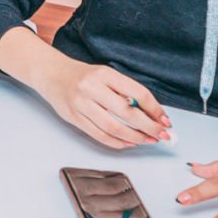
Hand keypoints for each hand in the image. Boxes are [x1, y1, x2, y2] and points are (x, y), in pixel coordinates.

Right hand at [36, 59, 171, 148]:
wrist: (52, 74)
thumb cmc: (83, 76)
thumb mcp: (105, 75)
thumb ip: (125, 92)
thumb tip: (151, 114)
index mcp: (104, 74)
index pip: (137, 93)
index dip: (155, 109)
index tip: (165, 121)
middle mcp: (92, 88)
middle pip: (128, 113)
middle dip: (149, 127)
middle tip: (162, 135)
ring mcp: (81, 104)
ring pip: (114, 128)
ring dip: (135, 137)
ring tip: (147, 140)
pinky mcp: (74, 118)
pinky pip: (100, 135)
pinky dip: (117, 142)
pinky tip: (128, 142)